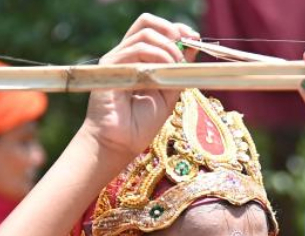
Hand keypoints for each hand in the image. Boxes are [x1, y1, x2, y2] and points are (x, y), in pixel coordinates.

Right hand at [82, 14, 198, 161]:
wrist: (120, 144)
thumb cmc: (141, 124)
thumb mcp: (168, 94)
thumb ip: (178, 71)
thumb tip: (193, 48)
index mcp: (139, 59)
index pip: (155, 29)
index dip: (176, 29)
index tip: (195, 39)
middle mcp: (126, 55)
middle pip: (147, 23)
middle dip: (173, 32)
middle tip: (187, 49)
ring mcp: (117, 60)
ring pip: (145, 34)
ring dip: (168, 48)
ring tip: (176, 67)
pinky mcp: (110, 68)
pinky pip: (135, 50)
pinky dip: (156, 57)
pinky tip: (163, 72)